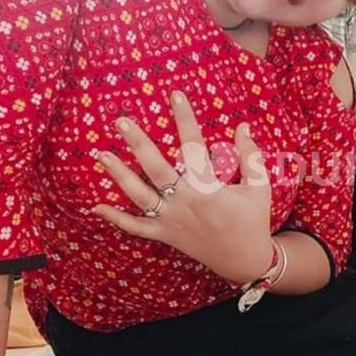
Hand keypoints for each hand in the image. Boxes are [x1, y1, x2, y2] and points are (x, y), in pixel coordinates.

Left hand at [92, 90, 272, 283]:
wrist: (245, 260)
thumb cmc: (253, 220)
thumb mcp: (259, 187)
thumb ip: (251, 156)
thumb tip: (243, 126)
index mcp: (209, 189)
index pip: (194, 146)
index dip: (185, 119)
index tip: (175, 95)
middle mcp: (185, 204)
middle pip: (156, 169)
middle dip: (138, 144)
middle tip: (121, 121)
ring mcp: (171, 221)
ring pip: (139, 197)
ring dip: (119, 175)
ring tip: (102, 155)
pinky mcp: (165, 235)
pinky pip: (136, 228)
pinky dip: (116, 219)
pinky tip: (96, 207)